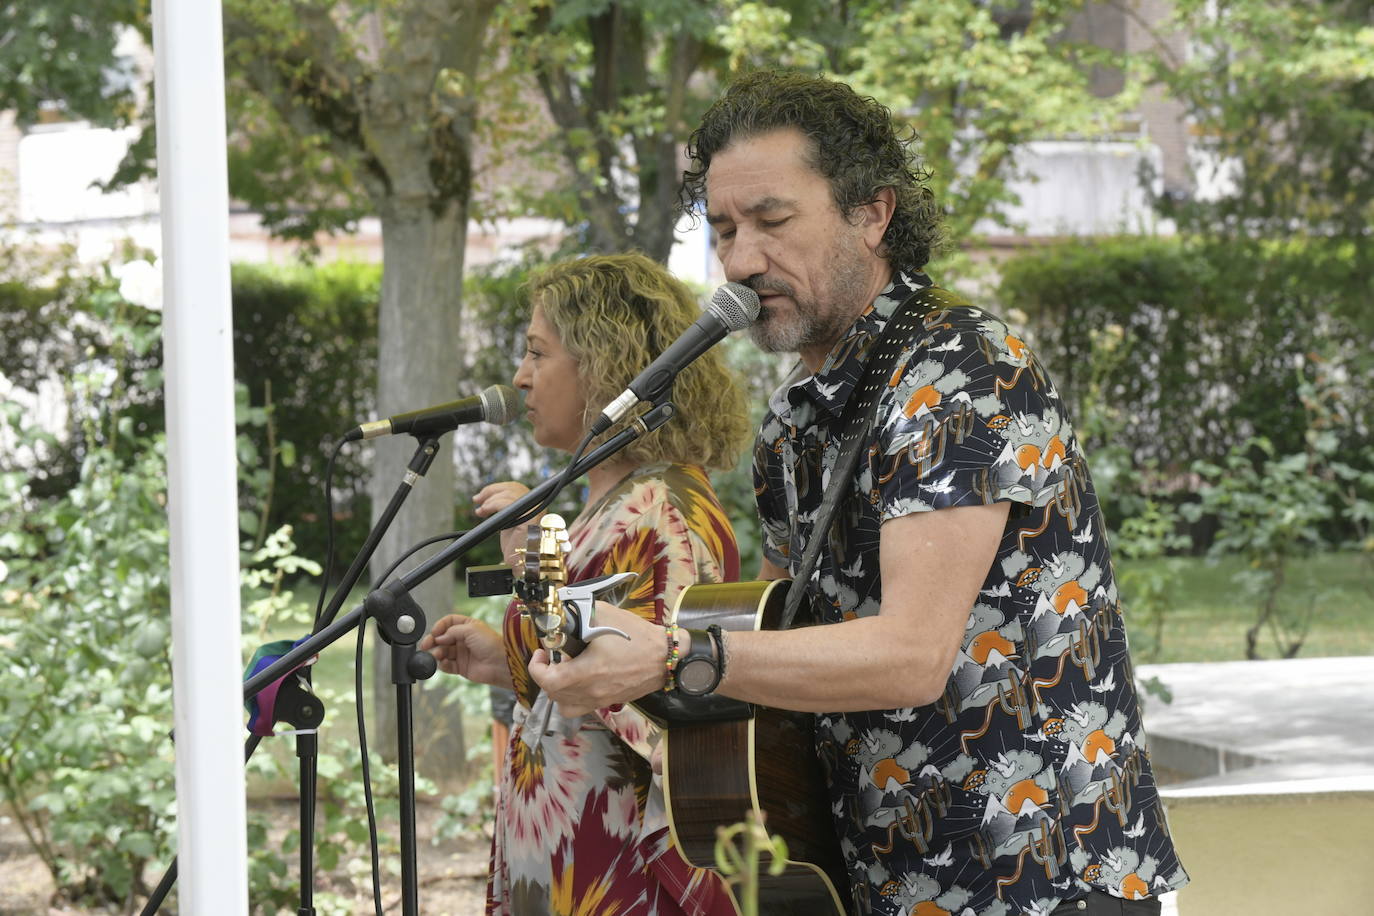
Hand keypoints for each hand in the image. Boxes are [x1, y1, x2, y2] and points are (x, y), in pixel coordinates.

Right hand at [418, 614, 512, 689]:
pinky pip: (446, 666)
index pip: (448, 622)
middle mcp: (463, 639)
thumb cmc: (491, 644)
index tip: (434, 633)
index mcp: (467, 626)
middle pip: (442, 638)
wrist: (500, 664)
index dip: (439, 627)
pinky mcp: (461, 667)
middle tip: (426, 645)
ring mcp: (462, 653)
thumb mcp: (471, 629)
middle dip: (433, 641)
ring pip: (442, 652)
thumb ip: (452, 631)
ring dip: (437, 653)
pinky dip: (443, 665)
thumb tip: (439, 637)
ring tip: (437, 655)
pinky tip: (444, 663)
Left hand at [473, 480, 531, 567]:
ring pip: (509, 494)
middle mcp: (538, 507)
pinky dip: (493, 505)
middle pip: (512, 488)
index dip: (496, 488)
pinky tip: (486, 511)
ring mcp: (534, 513)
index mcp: (534, 505)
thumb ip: (502, 508)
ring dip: (490, 500)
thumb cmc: (514, 546)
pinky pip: (508, 504)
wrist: (519, 563)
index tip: (481, 496)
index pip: (516, 487)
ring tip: (481, 511)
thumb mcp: (506, 522)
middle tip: (477, 501)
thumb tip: (482, 497)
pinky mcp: (528, 521)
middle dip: (490, 492)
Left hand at [528, 602, 665, 716]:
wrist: (665, 656)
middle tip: (552, 657)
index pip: (548, 680)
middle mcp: (592, 691)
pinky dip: (572, 698)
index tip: (542, 653)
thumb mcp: (604, 614)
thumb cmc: (637, 636)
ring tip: (563, 672)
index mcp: (588, 672)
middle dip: (546, 675)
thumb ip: (578, 613)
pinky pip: (581, 708)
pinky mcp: (609, 702)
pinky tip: (579, 680)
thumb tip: (561, 611)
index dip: (537, 667)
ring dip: (557, 690)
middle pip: (554, 694)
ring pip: (565, 706)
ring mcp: (601, 700)